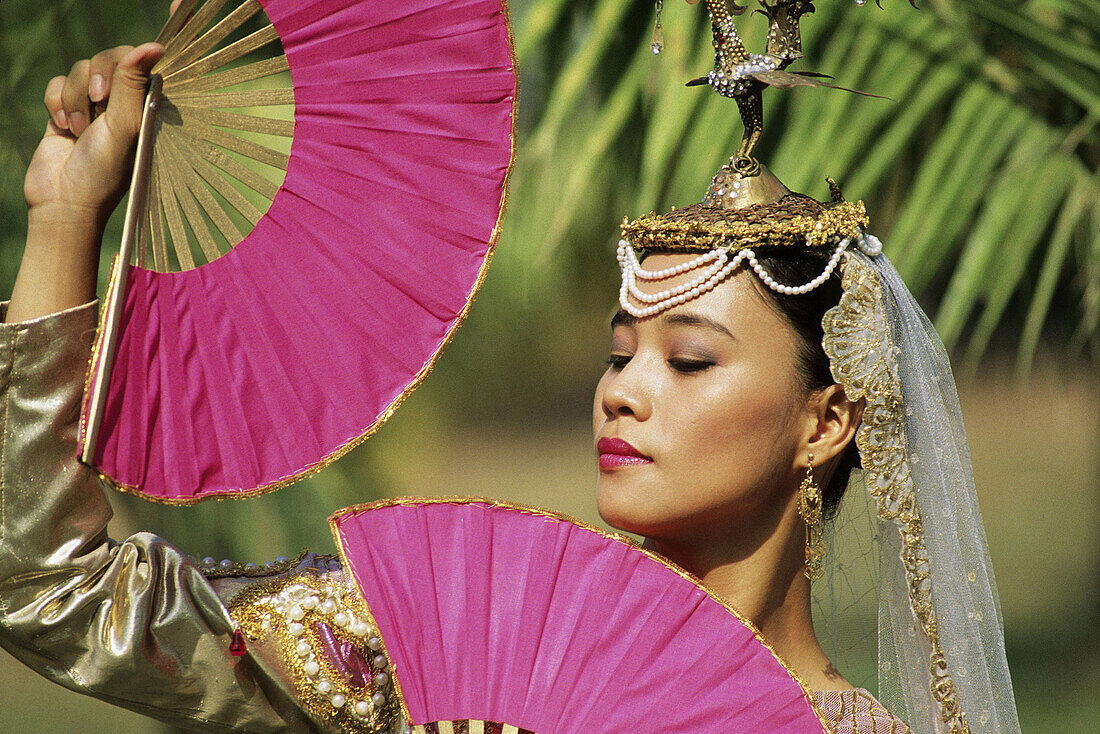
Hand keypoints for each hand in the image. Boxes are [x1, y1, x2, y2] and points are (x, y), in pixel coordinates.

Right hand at [24, 43, 165, 225]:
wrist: (63, 200)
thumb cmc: (104, 170)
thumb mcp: (125, 125)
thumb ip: (134, 84)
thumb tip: (154, 45)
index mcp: (148, 108)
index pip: (141, 62)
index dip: (125, 63)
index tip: (112, 88)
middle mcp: (124, 104)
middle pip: (108, 59)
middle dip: (96, 81)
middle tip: (98, 104)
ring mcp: (95, 106)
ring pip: (81, 70)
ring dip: (76, 100)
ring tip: (79, 131)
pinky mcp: (67, 110)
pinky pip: (59, 83)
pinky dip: (57, 103)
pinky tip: (63, 129)